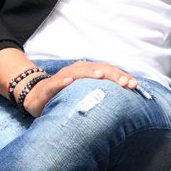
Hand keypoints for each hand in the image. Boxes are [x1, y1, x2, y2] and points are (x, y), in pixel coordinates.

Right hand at [22, 60, 137, 115]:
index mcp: (89, 72)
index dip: (121, 76)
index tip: (134, 85)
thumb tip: (126, 101)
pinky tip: (69, 81)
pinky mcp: (50, 86)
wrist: (36, 96)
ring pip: (79, 72)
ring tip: (101, 76)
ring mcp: (64, 77)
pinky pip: (57, 82)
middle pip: (98, 69)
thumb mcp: (86, 93)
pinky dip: (63, 81)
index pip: (109, 71)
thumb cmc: (66, 95)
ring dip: (90, 73)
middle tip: (124, 82)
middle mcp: (78, 70)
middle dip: (112, 75)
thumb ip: (103, 93)